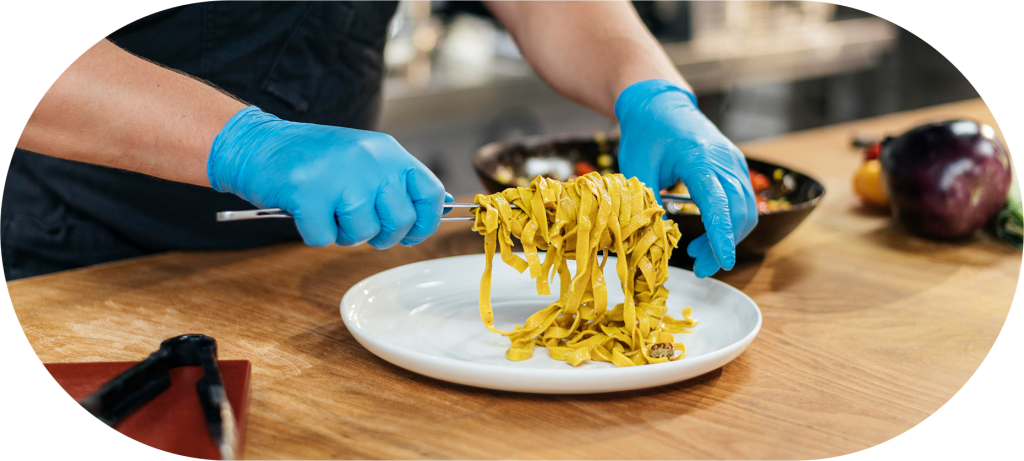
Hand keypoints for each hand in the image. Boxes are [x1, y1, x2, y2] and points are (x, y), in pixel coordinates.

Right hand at [208, 106, 446, 248]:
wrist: (257, 144)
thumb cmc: (311, 157)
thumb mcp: (363, 158)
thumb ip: (395, 182)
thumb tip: (438, 211)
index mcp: (388, 152)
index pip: (430, 193)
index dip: (425, 222)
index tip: (410, 234)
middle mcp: (369, 161)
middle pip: (399, 221)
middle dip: (381, 236)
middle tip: (357, 225)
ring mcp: (339, 176)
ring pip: (361, 235)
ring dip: (342, 233)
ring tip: (326, 209)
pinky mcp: (308, 194)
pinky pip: (324, 239)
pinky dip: (313, 233)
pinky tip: (305, 211)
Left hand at [615, 80, 757, 277]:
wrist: (659, 103)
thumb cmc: (645, 133)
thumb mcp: (637, 169)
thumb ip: (648, 203)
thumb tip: (656, 239)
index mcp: (699, 158)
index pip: (718, 203)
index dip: (721, 236)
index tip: (723, 262)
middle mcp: (724, 159)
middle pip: (739, 211)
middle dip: (723, 245)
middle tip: (700, 267)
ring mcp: (733, 161)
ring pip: (746, 209)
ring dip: (729, 236)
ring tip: (700, 252)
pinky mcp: (734, 165)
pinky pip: (743, 199)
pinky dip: (731, 221)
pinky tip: (709, 233)